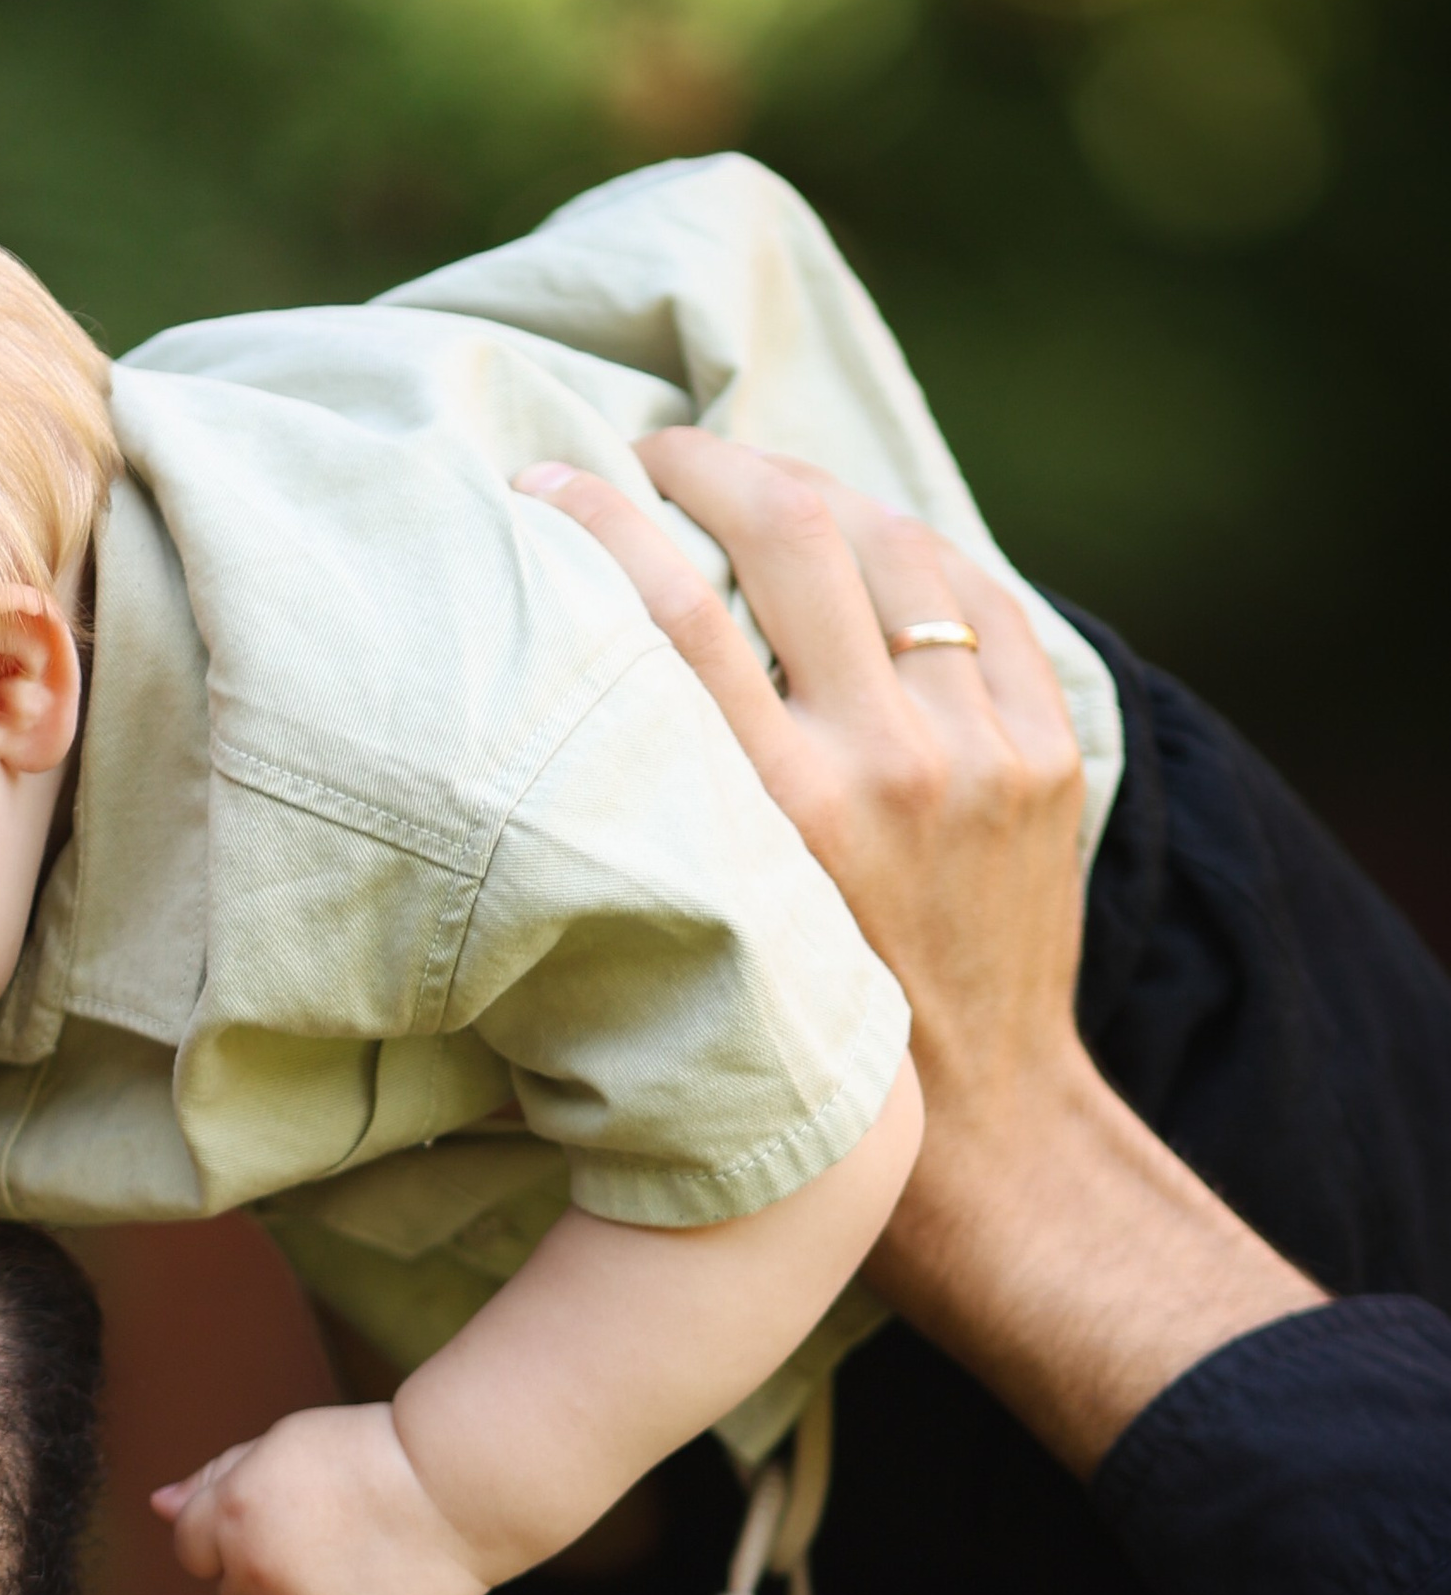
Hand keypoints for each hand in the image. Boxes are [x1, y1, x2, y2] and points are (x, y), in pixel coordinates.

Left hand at [151, 1402, 497, 1594]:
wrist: (460, 1485)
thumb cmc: (371, 1456)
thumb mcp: (282, 1444)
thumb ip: (214, 1479)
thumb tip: (159, 1507)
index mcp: (232, 1518)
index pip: (193, 1549)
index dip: (241, 1529)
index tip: (293, 1513)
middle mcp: (258, 1577)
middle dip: (273, 1570)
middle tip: (339, 1534)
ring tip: (363, 1569)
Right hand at [512, 438, 1321, 1471]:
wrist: (979, 1136)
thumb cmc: (806, 1054)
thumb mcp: (710, 931)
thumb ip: (660, 813)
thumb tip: (565, 697)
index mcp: (781, 816)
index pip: (671, 612)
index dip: (598, 520)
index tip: (544, 480)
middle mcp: (887, 764)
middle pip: (790, 532)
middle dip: (709, 466)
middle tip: (659, 458)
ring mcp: (984, 749)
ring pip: (895, 543)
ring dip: (817, 498)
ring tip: (760, 495)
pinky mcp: (1049, 753)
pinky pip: (983, 597)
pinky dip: (916, 557)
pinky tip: (867, 554)